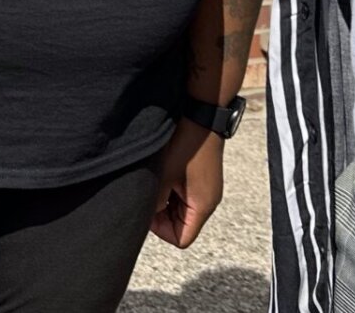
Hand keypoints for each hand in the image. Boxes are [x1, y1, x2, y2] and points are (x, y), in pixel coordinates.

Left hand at [149, 118, 224, 248]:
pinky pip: (183, 194)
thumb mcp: (164, 176)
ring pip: (180, 209)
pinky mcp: (201, 177)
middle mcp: (207, 201)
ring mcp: (205, 189)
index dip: (161, 230)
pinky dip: (171, 188)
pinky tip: (163, 171)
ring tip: (157, 179)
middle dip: (161, 214)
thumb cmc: (186, 145)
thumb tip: (146, 216)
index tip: (148, 209)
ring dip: (165, 199)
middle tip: (149, 192)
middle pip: (180, 225)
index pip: (181, 239)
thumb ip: (154, 202)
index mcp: (202, 207)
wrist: (201, 115)